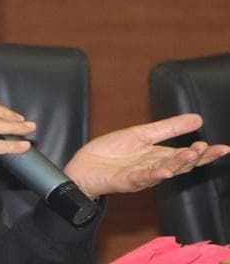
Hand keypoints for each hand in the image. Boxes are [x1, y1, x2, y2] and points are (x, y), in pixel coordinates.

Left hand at [64, 114, 229, 198]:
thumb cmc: (111, 153)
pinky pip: (140, 178)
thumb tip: (198, 118)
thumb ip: (168, 128)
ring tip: (191, 154)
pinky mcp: (124, 181)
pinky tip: (164, 171)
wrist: (83, 166)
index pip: (186, 154)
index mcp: (158, 156)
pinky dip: (152, 175)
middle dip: (195, 158)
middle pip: (179, 164)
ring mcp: (139, 176)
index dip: (205, 153)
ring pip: (163, 170)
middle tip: (208, 149)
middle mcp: (153, 168)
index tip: (224, 148)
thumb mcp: (142, 134)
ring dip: (178, 163)